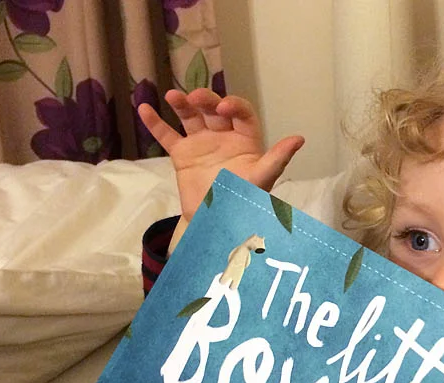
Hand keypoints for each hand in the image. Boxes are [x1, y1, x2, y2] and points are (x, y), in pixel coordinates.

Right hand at [138, 89, 304, 220]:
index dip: (233, 105)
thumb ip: (277, 159)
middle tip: (195, 98)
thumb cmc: (242, 201)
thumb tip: (299, 139)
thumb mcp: (261, 179)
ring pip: (191, 117)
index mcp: (245, 139)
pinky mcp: (182, 154)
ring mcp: (201, 143)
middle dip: (205, 100)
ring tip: (173, 97)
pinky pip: (167, 136)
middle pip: (213, 110)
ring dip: (182, 104)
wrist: (215, 224)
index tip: (223, 107)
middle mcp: (223, 136)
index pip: (241, 113)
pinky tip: (144, 108)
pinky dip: (155, 123)